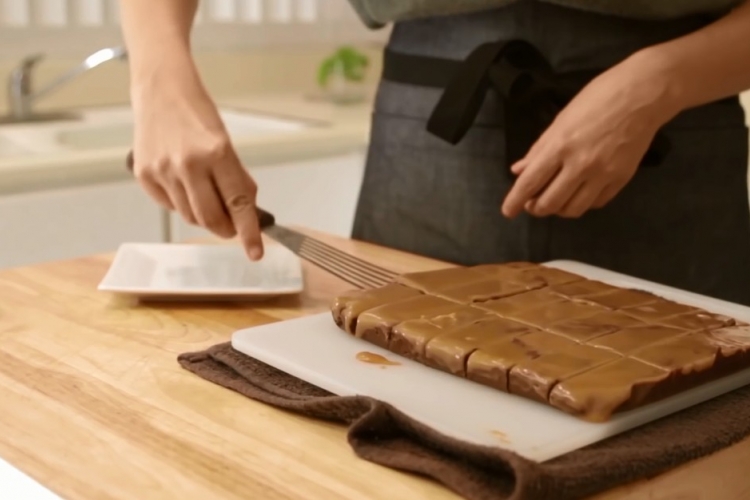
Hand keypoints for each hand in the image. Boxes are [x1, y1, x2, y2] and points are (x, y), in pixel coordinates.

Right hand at [131, 74, 262, 259]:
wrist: (161, 91)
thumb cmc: (197, 115)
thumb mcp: (226, 143)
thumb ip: (237, 179)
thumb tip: (247, 214)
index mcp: (217, 153)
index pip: (238, 203)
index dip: (248, 232)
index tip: (255, 251)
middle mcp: (188, 164)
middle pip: (211, 219)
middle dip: (226, 229)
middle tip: (232, 227)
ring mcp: (163, 170)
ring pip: (190, 216)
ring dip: (203, 215)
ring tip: (205, 194)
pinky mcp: (144, 175)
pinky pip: (170, 206)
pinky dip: (181, 203)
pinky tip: (183, 184)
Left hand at [501, 52, 678, 218]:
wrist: (643, 94)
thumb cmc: (598, 98)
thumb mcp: (561, 119)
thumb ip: (539, 148)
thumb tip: (519, 170)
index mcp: (560, 146)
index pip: (530, 182)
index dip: (515, 201)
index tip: (508, 212)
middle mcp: (580, 165)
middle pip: (550, 203)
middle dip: (536, 208)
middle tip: (532, 204)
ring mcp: (603, 174)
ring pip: (573, 209)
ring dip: (559, 209)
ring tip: (554, 199)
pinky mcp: (622, 179)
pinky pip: (596, 203)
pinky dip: (582, 203)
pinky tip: (578, 193)